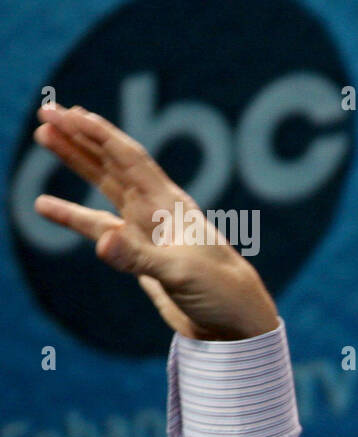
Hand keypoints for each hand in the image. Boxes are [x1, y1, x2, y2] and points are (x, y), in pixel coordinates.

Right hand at [32, 103, 278, 340]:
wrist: (234, 325)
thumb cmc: (220, 294)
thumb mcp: (181, 275)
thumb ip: (138, 258)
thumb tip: (102, 241)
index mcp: (170, 207)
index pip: (129, 160)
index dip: (99, 135)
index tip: (68, 113)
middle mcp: (157, 211)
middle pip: (112, 164)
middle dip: (80, 138)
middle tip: (45, 111)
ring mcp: (148, 231)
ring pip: (105, 187)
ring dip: (77, 162)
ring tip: (45, 136)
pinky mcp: (140, 254)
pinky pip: (99, 226)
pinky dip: (72, 215)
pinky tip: (45, 205)